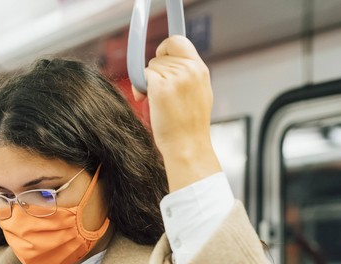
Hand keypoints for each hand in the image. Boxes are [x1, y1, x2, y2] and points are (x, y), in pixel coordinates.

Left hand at [132, 35, 220, 190]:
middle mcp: (190, 70)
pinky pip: (143, 76)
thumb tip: (169, 62)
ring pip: (150, 67)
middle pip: (159, 56)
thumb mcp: (198, 92)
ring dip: (147, 82)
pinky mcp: (161, 88)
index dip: (165, 47)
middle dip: (155, 71)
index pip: (178, 41)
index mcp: (200, 69)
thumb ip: (187, 74)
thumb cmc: (188, 125)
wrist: (187, 146)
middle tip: (157, 91)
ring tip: (157, 101)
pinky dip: (140, 87)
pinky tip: (145, 99)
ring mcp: (176, 78)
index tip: (160, 59)